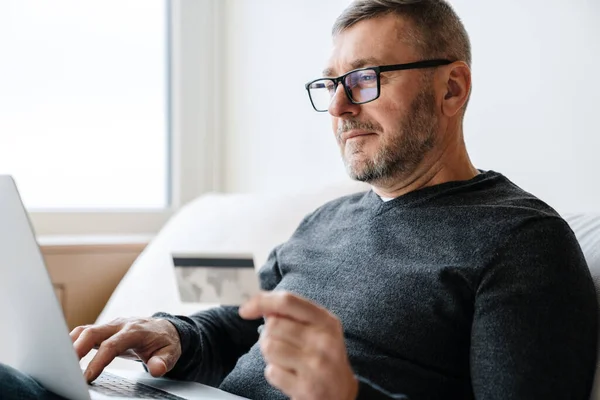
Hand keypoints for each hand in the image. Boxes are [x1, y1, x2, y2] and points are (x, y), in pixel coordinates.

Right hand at [70, 317, 181, 382]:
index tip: (88, 378)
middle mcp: (120, 325)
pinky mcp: (103, 329)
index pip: (112, 345)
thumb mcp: (171, 353)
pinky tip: (63, 355)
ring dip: (70, 344)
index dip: (98, 361)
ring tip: (59, 363)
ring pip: (85, 329)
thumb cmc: (165, 342)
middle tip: (65, 369)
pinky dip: (71, 341)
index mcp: (135, 331)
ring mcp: (110, 325)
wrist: (164, 328)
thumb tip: (156, 368)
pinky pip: (84, 332)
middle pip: (92, 332)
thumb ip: (163, 361)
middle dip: (76, 349)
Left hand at [239, 291, 357, 399]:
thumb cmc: (322, 356)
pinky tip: (290, 376)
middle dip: (269, 334)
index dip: (262, 302)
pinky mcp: (306, 387)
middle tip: (282, 345)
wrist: (341, 394)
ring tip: (285, 360)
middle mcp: (324, 340)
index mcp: (326, 321)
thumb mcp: (317, 329)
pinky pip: (271, 372)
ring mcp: (316, 364)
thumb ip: (292, 314)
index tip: (245, 310)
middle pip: (273, 325)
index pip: (287, 301)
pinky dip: (275, 374)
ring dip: (270, 355)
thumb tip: (259, 306)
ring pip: (269, 347)